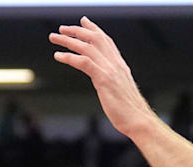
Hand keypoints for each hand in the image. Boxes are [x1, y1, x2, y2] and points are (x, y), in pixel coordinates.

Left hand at [49, 17, 159, 137]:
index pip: (106, 40)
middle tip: (61, 29)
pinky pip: (84, 62)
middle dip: (77, 31)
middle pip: (95, 39)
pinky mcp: (104, 80)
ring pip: (87, 47)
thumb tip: (105, 81)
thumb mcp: (121, 90)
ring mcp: (110, 70)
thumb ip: (113, 80)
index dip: (94, 29)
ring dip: (68, 40)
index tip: (83, 21)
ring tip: (54, 38)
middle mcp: (116, 64)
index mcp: (120, 65)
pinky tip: (58, 56)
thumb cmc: (130, 111)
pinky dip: (69, 57)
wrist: (138, 120)